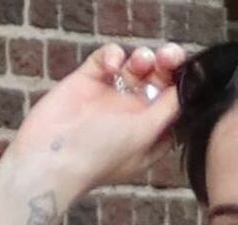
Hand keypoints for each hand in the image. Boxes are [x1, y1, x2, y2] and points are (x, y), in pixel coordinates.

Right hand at [13, 40, 187, 194]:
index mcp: (151, 135)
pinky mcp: (89, 80)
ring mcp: (110, 97)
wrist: (50, 156)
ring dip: (143, 58)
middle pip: (159, 82)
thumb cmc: (99, 155)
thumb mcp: (145, 134)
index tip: (186, 73)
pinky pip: (108, 58)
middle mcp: (133, 115)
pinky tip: (111, 65)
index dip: (182, 87)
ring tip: (141, 62)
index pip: (175, 105)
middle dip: (167, 67)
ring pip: (136, 67)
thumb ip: (169, 110)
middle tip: (168, 58)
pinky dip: (113, 55)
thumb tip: (188, 88)